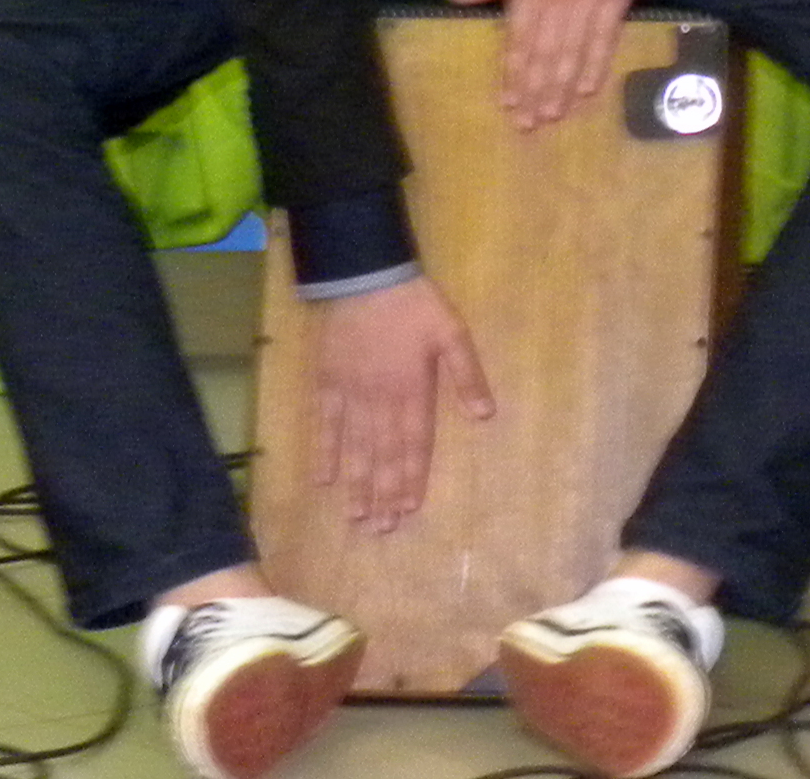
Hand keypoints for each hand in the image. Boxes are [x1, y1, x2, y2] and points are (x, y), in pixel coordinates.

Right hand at [310, 276, 492, 530]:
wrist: (364, 279)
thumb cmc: (414, 306)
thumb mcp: (452, 334)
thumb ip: (467, 376)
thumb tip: (485, 416)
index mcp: (413, 391)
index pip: (414, 444)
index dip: (412, 478)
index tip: (409, 509)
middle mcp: (380, 402)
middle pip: (383, 455)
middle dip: (384, 493)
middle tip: (381, 529)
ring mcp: (350, 396)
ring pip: (355, 448)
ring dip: (357, 483)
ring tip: (358, 516)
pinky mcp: (328, 385)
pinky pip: (325, 426)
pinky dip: (325, 453)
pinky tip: (324, 479)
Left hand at [450, 0, 647, 128]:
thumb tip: (457, 1)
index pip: (518, 38)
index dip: (513, 72)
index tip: (507, 102)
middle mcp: (558, 1)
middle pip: (544, 53)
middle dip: (535, 90)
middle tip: (529, 124)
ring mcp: (589, 3)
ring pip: (572, 53)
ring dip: (562, 87)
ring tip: (553, 115)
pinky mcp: (618, 2)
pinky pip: (605, 40)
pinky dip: (596, 66)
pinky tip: (588, 90)